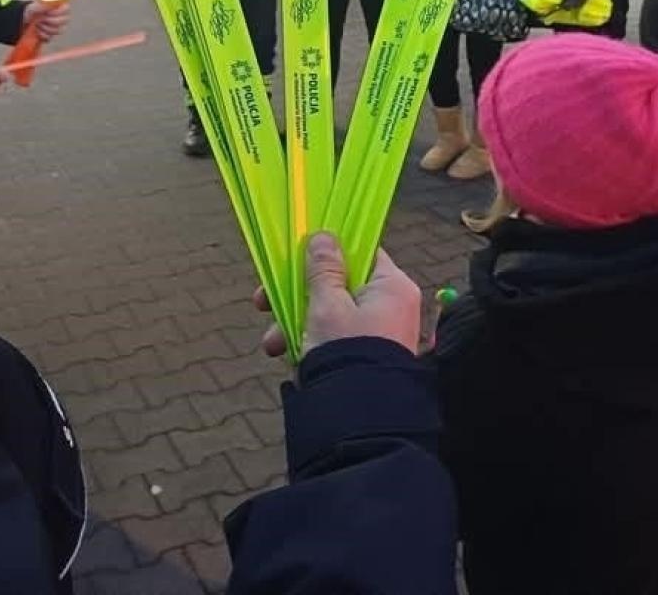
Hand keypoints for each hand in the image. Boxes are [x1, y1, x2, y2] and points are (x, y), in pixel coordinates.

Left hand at [23, 1, 69, 40]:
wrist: (23, 20)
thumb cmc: (31, 11)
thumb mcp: (37, 6)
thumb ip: (46, 5)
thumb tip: (54, 3)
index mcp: (58, 7)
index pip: (66, 9)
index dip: (58, 12)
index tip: (48, 12)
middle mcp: (60, 18)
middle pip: (63, 21)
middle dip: (50, 20)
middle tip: (41, 19)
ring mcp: (56, 28)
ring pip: (57, 30)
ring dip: (45, 27)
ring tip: (37, 24)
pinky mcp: (50, 36)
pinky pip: (50, 38)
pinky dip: (42, 35)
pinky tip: (37, 31)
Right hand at [256, 233, 421, 360]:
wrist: (357, 421)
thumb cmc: (346, 353)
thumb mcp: (327, 304)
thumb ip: (322, 269)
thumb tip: (323, 237)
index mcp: (392, 287)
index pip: (360, 251)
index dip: (327, 251)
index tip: (297, 257)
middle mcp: (391, 307)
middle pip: (338, 284)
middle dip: (298, 296)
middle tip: (264, 302)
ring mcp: (378, 333)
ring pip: (329, 313)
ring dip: (295, 323)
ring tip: (273, 343)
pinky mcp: (364, 356)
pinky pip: (333, 337)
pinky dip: (309, 343)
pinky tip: (285, 354)